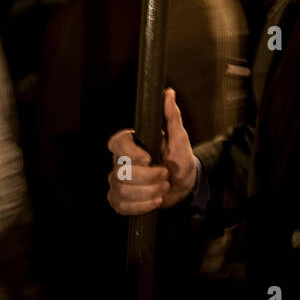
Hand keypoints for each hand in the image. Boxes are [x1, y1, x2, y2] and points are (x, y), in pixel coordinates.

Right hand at [106, 88, 197, 214]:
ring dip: (149, 191)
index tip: (149, 158)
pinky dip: (142, 205)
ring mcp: (116, 182)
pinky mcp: (119, 200)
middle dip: (149, 177)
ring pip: (122, 190)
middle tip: (165, 175)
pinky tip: (155, 200)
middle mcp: (118, 162)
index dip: (130, 152)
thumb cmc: (179, 158)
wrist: (183, 185)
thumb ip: (172, 116)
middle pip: (121, 172)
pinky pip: (122, 206)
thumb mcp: (179, 138)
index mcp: (130, 144)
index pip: (116, 143)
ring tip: (164, 187)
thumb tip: (169, 93)